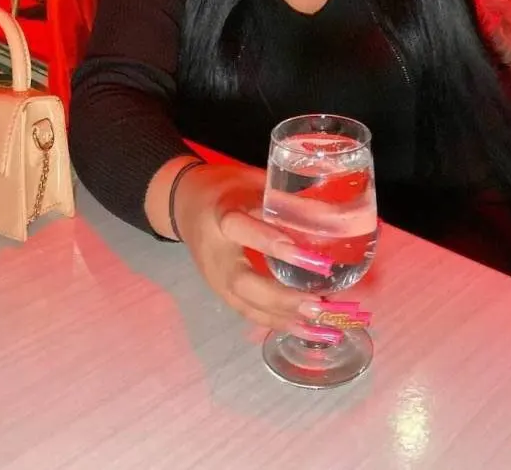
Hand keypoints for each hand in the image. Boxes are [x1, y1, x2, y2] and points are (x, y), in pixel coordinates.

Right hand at [172, 163, 354, 342]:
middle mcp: (216, 252)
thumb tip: (325, 211)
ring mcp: (215, 277)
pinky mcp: (221, 291)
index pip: (241, 229)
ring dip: (284, 319)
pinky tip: (305, 330)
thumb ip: (281, 197)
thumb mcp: (250, 180)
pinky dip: (278, 323)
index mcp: (221, 214)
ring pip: (245, 305)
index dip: (271, 243)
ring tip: (321, 327)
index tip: (309, 257)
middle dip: (281, 298)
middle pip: (241, 282)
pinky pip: (248, 312)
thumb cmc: (225, 186)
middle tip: (318, 305)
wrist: (185, 203)